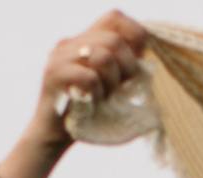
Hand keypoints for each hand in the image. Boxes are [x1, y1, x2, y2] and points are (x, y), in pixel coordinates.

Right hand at [0, 14, 149, 177]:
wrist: (55, 135)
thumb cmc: (90, 113)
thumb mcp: (113, 87)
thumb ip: (126, 69)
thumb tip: (149, 61)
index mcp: (86, 41)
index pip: (115, 17)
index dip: (134, 34)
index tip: (139, 60)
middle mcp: (71, 42)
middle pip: (113, 40)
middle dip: (127, 68)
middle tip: (122, 89)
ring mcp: (60, 56)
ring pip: (102, 55)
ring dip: (112, 83)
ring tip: (103, 97)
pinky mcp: (53, 74)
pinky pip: (89, 77)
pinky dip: (97, 94)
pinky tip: (91, 103)